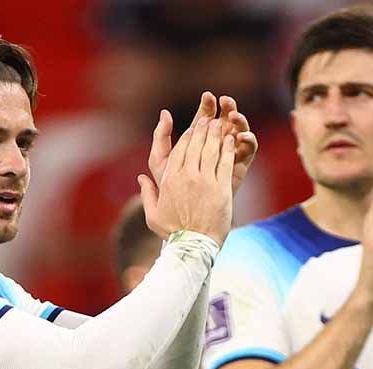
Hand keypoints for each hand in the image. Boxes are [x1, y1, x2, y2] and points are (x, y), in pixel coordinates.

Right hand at [138, 115, 235, 245]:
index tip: (193, 128)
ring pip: (210, 150)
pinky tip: (231, 139)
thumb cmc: (172, 233)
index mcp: (169, 180)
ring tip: (220, 123)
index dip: (187, 136)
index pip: (179, 150)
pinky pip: (224, 162)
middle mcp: (187, 176)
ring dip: (215, 134)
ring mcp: (205, 181)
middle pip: (195, 145)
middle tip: (208, 119)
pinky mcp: (221, 188)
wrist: (193, 246)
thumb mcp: (152, 215)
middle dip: (202, 129)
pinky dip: (228, 148)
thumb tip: (141, 178)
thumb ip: (147, 194)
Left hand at [149, 92, 257, 194]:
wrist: (187, 217)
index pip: (204, 117)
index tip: (208, 97)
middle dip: (226, 108)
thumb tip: (164, 112)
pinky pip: (248, 150)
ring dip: (240, 121)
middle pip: (224, 120)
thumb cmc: (170, 190)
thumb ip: (160, 138)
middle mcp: (214, 145)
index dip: (207, 106)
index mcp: (197, 140)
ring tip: (235, 116)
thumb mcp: (160, 161)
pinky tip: (242, 136)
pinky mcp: (240, 166)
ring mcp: (229, 155)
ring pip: (239, 131)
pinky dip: (248, 141)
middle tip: (226, 101)